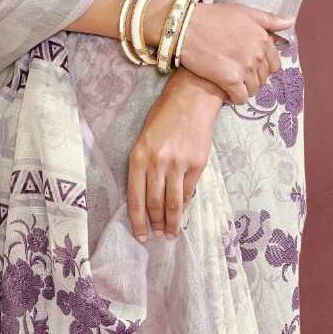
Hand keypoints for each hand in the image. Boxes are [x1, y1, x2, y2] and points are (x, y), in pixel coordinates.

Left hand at [126, 70, 223, 240]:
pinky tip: (182, 213)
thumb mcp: (145, 138)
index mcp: (139, 155)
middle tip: (156, 235)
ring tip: (170, 233)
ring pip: (174, 203)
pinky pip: (189, 192)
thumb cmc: (164, 115)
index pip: (135, 197)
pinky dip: (185, 205)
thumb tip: (147, 197)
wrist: (192, 97)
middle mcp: (157, 162)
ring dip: (171, 222)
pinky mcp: (197, 164)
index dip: (137, 220)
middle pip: (155, 203)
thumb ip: (144, 166)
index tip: (140, 236)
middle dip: (155, 224)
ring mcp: (179, 164)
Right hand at [163, 0, 294, 105]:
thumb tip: (290, 21)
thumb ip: (268, 19)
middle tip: (234, 71)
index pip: (273, 64)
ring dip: (242, 88)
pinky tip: (224, 90)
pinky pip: (240, 98)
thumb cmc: (213, 17)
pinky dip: (233, 97)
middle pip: (263, 78)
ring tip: (228, 80)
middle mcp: (257, 54)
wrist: (185, 26)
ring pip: (252, 90)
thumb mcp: (243, 11)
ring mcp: (244, 68)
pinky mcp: (230, 80)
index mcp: (263, 38)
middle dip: (251, 77)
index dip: (260, 66)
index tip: (246, 64)